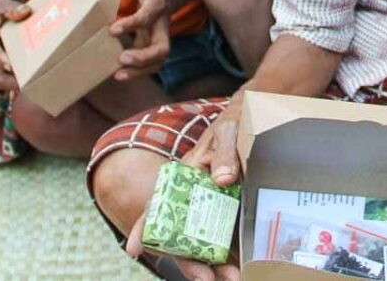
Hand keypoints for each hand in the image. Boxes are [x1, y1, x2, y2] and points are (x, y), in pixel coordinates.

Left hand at [106, 0, 171, 80]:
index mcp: (157, 7)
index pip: (148, 17)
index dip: (132, 24)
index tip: (113, 29)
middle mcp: (162, 26)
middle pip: (162, 49)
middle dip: (143, 57)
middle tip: (122, 58)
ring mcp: (159, 38)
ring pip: (158, 61)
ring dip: (140, 70)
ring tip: (119, 74)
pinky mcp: (153, 45)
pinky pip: (150, 63)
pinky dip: (137, 71)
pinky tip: (119, 73)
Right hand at [123, 96, 243, 279]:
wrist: (253, 122)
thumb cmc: (232, 124)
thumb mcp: (227, 132)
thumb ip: (225, 153)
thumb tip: (223, 178)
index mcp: (182, 178)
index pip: (155, 206)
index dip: (142, 228)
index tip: (133, 248)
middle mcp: (192, 198)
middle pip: (180, 236)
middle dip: (190, 261)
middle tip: (206, 278)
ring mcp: (212, 207)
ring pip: (204, 242)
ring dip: (214, 264)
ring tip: (231, 278)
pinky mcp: (231, 211)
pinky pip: (227, 236)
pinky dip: (231, 254)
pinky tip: (241, 267)